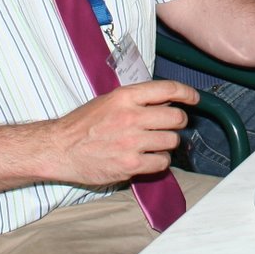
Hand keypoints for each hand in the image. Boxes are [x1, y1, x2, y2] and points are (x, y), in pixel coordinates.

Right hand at [48, 80, 197, 184]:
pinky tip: (148, 157)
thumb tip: (166, 102)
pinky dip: (159, 160)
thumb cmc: (83, 124)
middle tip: (171, 125)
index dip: (187, 93)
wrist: (60, 148)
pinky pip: (161, 162)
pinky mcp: (130, 164)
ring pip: (171, 141)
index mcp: (125, 97)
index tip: (194, 98)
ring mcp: (131, 142)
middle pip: (176, 118)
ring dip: (167, 143)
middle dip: (178, 122)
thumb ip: (137, 100)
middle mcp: (131, 117)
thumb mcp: (109, 101)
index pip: (167, 89)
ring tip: (154, 143)